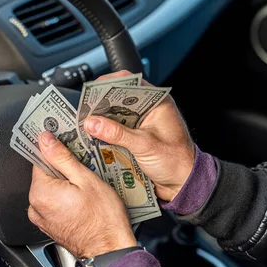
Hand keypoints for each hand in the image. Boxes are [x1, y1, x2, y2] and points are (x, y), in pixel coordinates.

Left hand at [28, 131, 136, 257]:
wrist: (109, 251)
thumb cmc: (103, 219)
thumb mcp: (85, 179)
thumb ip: (61, 157)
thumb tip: (45, 140)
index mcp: (40, 192)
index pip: (40, 159)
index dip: (56, 152)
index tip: (68, 149)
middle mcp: (35, 206)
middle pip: (44, 174)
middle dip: (62, 169)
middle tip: (83, 171)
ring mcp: (41, 218)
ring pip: (50, 189)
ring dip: (65, 184)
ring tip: (85, 187)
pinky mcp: (49, 226)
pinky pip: (53, 203)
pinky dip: (64, 198)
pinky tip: (82, 200)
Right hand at [84, 70, 194, 201]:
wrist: (183, 184)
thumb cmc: (176, 161)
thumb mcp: (144, 145)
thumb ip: (117, 133)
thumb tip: (92, 123)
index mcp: (156, 101)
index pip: (128, 82)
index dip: (107, 84)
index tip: (90, 93)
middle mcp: (147, 109)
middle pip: (117, 98)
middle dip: (99, 104)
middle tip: (83, 112)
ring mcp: (139, 123)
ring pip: (114, 114)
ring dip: (100, 120)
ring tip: (84, 125)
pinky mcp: (133, 137)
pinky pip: (114, 129)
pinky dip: (104, 132)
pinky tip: (93, 137)